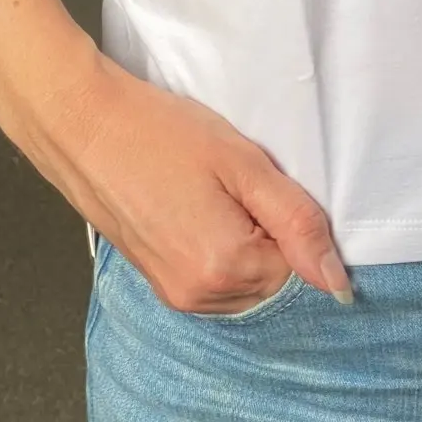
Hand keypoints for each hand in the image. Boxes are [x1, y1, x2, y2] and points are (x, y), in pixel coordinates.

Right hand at [5, 42, 353, 311]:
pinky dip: (219, 247)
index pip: (299, 267)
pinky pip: (213, 278)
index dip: (288, 220)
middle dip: (267, 234)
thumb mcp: (244, 165)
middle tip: (231, 184)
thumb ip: (298, 223)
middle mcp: (198, 296)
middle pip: (271, 278)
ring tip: (209, 192)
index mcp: (225, 270)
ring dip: (243, 241)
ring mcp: (173, 294)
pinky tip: (195, 206)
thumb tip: (338, 285)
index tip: (257, 185)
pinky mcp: (157, 282)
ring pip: (244, 280)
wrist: (83, 125)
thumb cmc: (162, 133)